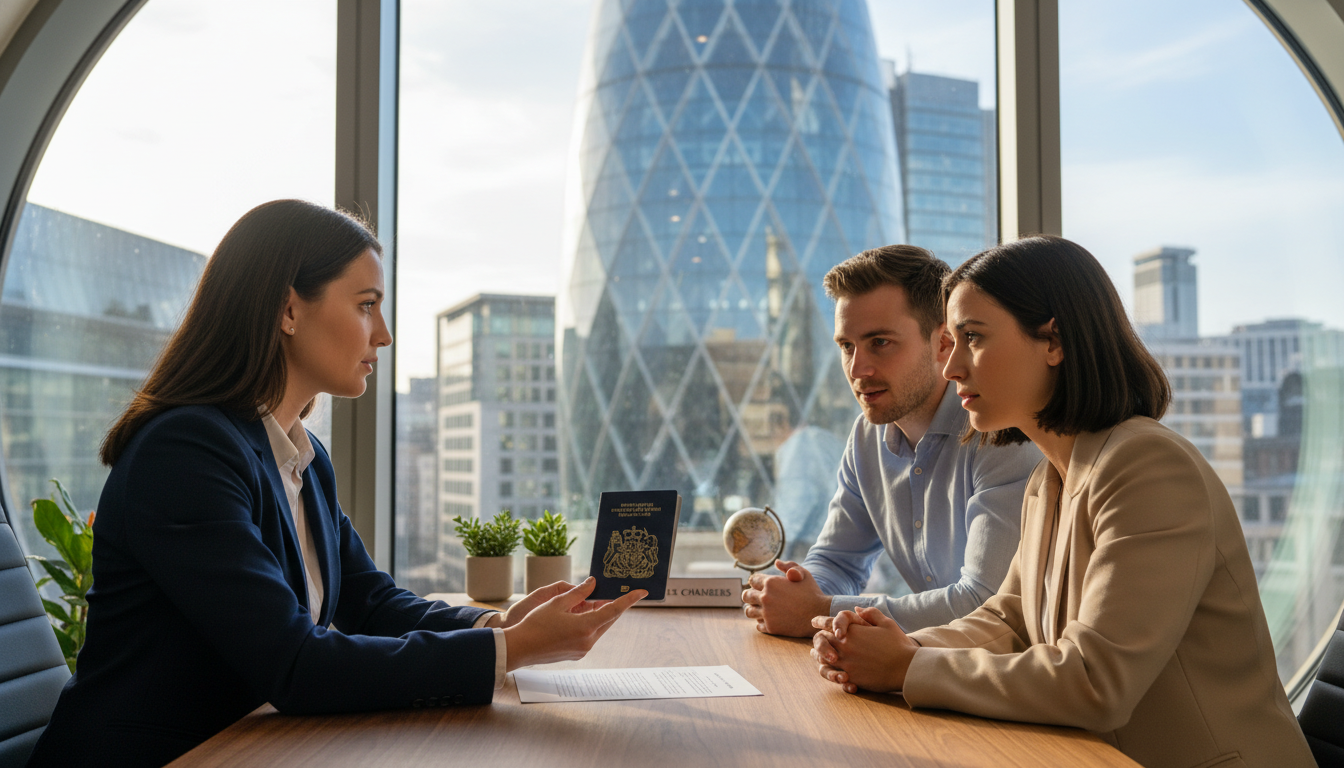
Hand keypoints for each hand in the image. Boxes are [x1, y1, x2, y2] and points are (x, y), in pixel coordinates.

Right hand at [502, 577, 645, 669]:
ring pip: (599, 628)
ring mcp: (583, 650)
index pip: (614, 610)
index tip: (642, 592)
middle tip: (610, 591)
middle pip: (608, 620)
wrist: (520, 648)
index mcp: (585, 627)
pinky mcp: (577, 654)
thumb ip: (579, 592)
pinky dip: (589, 625)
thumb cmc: (536, 623)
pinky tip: (576, 617)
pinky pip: (590, 636)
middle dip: (610, 605)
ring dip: (598, 615)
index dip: (629, 600)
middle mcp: (588, 641)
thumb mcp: (557, 602)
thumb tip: (593, 583)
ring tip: (587, 603)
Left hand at [741, 560, 831, 636]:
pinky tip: (768, 619)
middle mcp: (765, 597)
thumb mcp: (804, 574)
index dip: (756, 582)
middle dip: (750, 595)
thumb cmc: (812, 592)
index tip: (759, 585)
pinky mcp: (770, 627)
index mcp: (771, 582)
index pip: (752, 580)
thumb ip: (789, 566)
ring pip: (749, 611)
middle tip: (755, 597)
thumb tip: (776, 562)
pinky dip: (761, 622)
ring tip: (759, 609)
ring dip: (753, 609)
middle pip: (746, 595)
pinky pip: (757, 624)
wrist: (819, 613)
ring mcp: (767, 613)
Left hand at [810, 606, 917, 693]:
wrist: (906, 668)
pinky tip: (831, 671)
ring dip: (819, 656)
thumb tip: (857, 609)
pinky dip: (830, 672)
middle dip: (818, 639)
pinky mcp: (850, 678)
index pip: (828, 623)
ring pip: (822, 659)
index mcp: (852, 631)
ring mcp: (846, 663)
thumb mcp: (886, 623)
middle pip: (821, 640)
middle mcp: (845, 646)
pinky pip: (833, 675)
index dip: (819, 621)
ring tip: (817, 655)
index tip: (814, 621)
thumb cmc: (898, 645)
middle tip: (817, 639)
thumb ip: (870, 614)